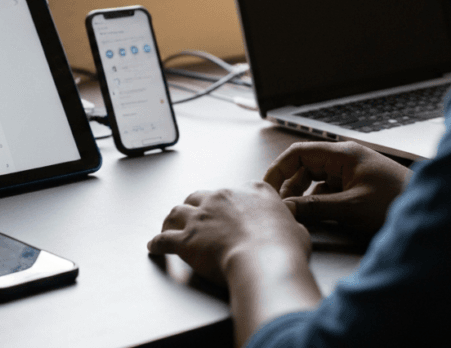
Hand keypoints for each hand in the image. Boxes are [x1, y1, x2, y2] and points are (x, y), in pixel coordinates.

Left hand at [147, 181, 310, 284]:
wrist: (265, 260)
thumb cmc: (284, 247)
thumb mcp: (296, 227)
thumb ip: (287, 222)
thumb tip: (289, 227)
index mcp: (251, 191)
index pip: (235, 192)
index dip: (228, 203)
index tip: (227, 211)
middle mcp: (222, 198)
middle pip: (199, 197)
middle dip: (193, 207)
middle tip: (192, 217)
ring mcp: (201, 217)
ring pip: (177, 212)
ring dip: (171, 220)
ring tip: (168, 226)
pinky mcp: (186, 239)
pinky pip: (164, 240)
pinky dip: (157, 244)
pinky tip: (153, 247)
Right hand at [264, 141, 410, 234]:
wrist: (429, 211)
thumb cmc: (395, 203)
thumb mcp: (351, 208)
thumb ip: (315, 208)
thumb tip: (286, 209)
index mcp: (342, 154)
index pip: (298, 153)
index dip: (279, 169)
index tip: (267, 187)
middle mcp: (345, 159)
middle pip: (304, 166)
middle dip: (290, 185)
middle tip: (280, 206)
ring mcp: (351, 172)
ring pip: (315, 180)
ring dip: (303, 195)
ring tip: (296, 213)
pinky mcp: (357, 186)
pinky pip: (328, 190)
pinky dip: (318, 201)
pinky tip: (316, 216)